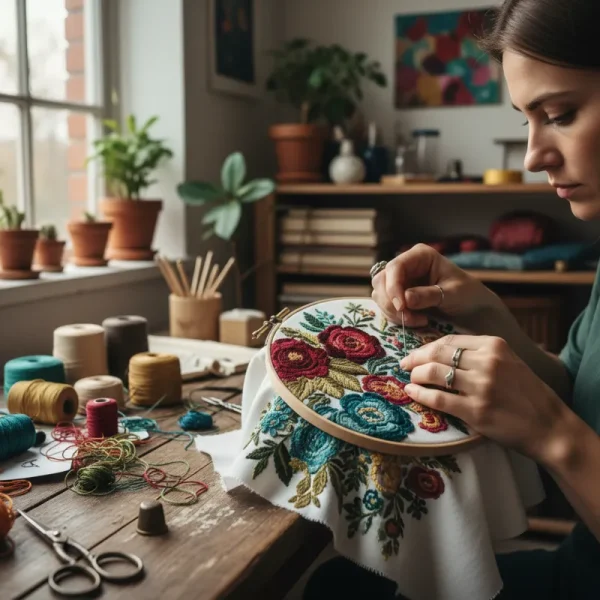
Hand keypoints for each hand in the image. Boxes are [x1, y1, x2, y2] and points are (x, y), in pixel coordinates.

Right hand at [371, 244, 498, 327]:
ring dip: (393, 311)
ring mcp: (400, 281)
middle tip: (408, 318)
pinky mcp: (398, 297)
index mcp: (420, 256)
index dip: (393, 287)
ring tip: (417, 321)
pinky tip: (414, 321)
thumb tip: (405, 298)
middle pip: (382, 281)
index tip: (401, 306)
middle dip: (391, 302)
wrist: (474, 308)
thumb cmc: (468, 295)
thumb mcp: (452, 294)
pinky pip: (386, 306)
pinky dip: (395, 316)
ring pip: (380, 295)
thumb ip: (428, 295)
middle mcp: (406, 266)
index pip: (395, 267)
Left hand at [400, 333, 567, 461]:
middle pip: (437, 354)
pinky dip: (420, 394)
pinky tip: (412, 392)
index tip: (416, 354)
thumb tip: (440, 352)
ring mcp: (481, 387)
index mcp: (494, 345)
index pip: (449, 340)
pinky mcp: (476, 411)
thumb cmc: (526, 394)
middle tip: (404, 365)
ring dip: (416, 375)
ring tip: (410, 379)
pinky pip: (438, 399)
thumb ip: (479, 354)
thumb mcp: (507, 361)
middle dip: (415, 358)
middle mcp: (487, 362)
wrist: (550, 426)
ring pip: (433, 373)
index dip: (427, 347)